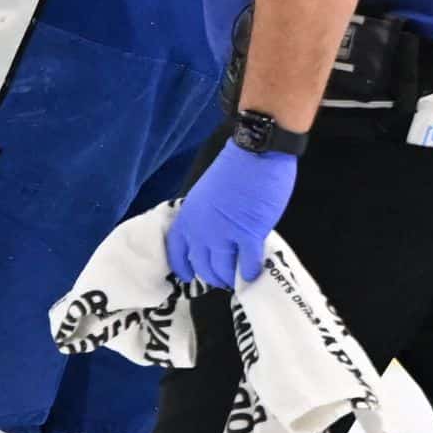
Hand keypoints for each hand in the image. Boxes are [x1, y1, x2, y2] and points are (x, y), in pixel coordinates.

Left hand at [166, 142, 296, 290]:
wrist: (255, 153)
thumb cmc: (234, 169)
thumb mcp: (206, 194)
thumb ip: (207, 217)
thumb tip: (218, 236)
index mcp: (188, 217)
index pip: (176, 251)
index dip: (183, 267)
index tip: (189, 277)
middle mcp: (201, 230)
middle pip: (202, 266)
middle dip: (212, 276)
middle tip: (222, 279)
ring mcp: (224, 235)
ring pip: (223, 270)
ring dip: (230, 278)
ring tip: (237, 280)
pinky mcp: (248, 235)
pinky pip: (246, 264)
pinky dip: (249, 272)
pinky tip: (253, 272)